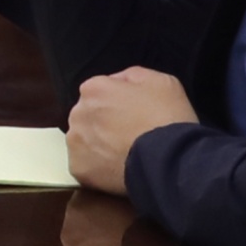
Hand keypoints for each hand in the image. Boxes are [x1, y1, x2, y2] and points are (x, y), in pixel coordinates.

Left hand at [64, 66, 199, 193]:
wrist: (170, 161)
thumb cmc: (168, 118)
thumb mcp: (160, 81)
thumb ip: (131, 76)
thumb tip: (117, 82)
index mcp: (94, 89)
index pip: (99, 91)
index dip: (118, 102)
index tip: (133, 113)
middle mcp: (78, 112)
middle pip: (89, 115)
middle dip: (104, 122)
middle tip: (129, 134)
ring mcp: (76, 142)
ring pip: (84, 139)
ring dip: (99, 144)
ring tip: (125, 152)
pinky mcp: (79, 168)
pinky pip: (85, 164)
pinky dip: (98, 166)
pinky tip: (118, 167)